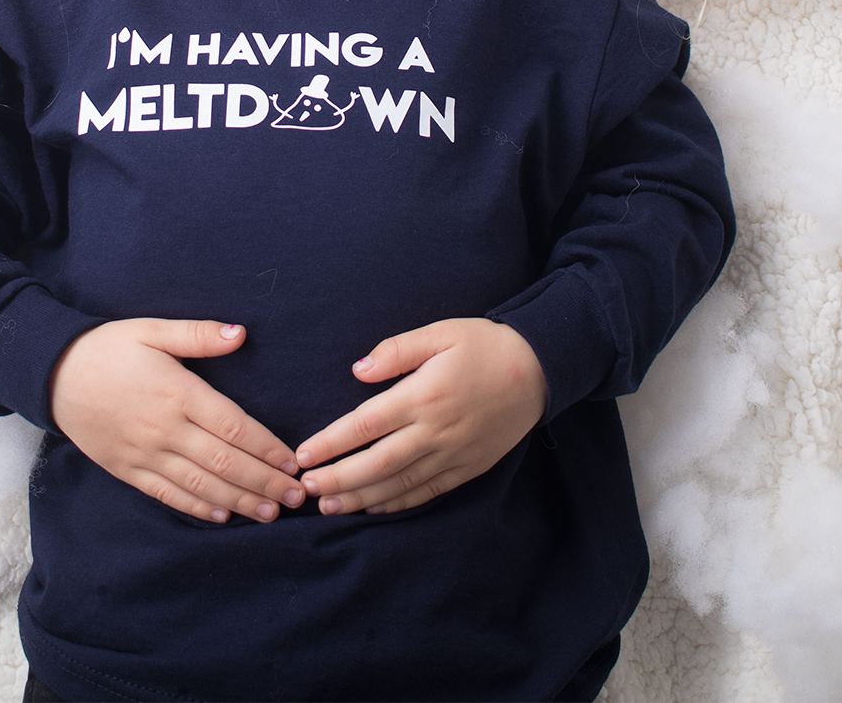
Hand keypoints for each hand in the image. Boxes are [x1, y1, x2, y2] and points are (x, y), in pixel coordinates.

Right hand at [49, 318, 304, 523]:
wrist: (53, 374)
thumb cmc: (109, 347)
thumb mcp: (152, 329)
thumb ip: (198, 335)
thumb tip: (241, 333)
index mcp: (177, 392)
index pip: (233, 427)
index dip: (267, 447)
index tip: (293, 461)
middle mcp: (164, 429)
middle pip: (224, 462)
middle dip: (264, 481)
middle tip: (297, 497)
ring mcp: (144, 454)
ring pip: (200, 485)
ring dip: (239, 501)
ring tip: (270, 512)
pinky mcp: (127, 470)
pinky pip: (167, 495)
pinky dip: (197, 508)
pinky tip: (221, 515)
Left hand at [294, 318, 547, 515]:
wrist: (539, 369)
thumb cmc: (483, 345)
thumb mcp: (439, 333)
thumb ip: (396, 350)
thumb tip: (357, 371)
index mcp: (423, 396)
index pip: (365, 425)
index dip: (332, 442)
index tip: (303, 455)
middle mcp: (435, 431)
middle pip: (377, 463)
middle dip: (339, 479)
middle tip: (306, 490)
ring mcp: (453, 454)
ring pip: (400, 484)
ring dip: (362, 498)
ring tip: (330, 507)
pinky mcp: (469, 467)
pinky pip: (429, 491)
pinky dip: (399, 503)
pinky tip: (376, 508)